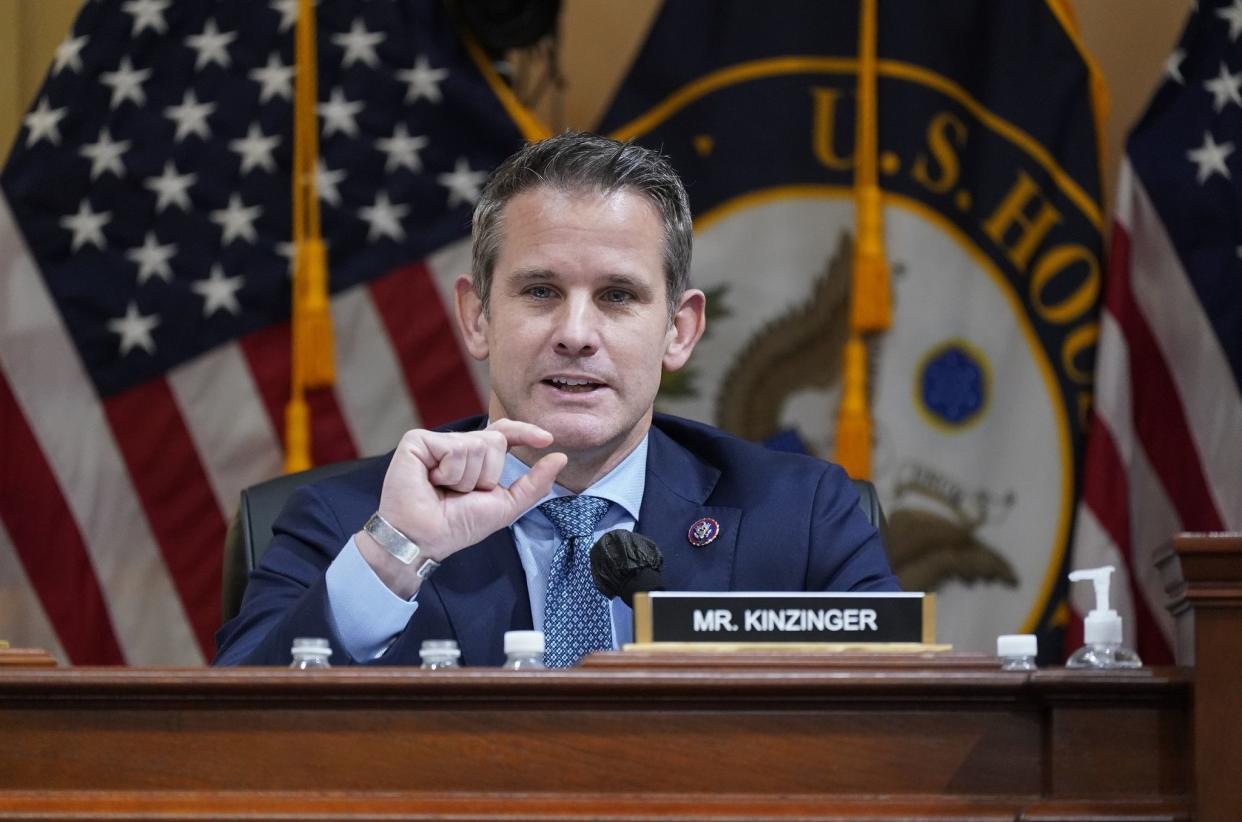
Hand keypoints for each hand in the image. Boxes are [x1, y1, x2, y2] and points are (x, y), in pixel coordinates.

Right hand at [357, 419, 566, 596]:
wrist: (424, 538)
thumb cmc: (457, 526)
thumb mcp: (505, 506)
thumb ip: (534, 483)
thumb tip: (560, 457)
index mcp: (475, 458)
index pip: (503, 434)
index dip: (524, 432)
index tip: (547, 439)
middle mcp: (456, 445)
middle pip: (495, 441)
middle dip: (487, 474)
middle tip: (461, 493)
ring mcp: (436, 441)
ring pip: (477, 444)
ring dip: (467, 478)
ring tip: (444, 490)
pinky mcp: (418, 441)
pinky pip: (455, 447)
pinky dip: (450, 472)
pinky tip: (432, 482)